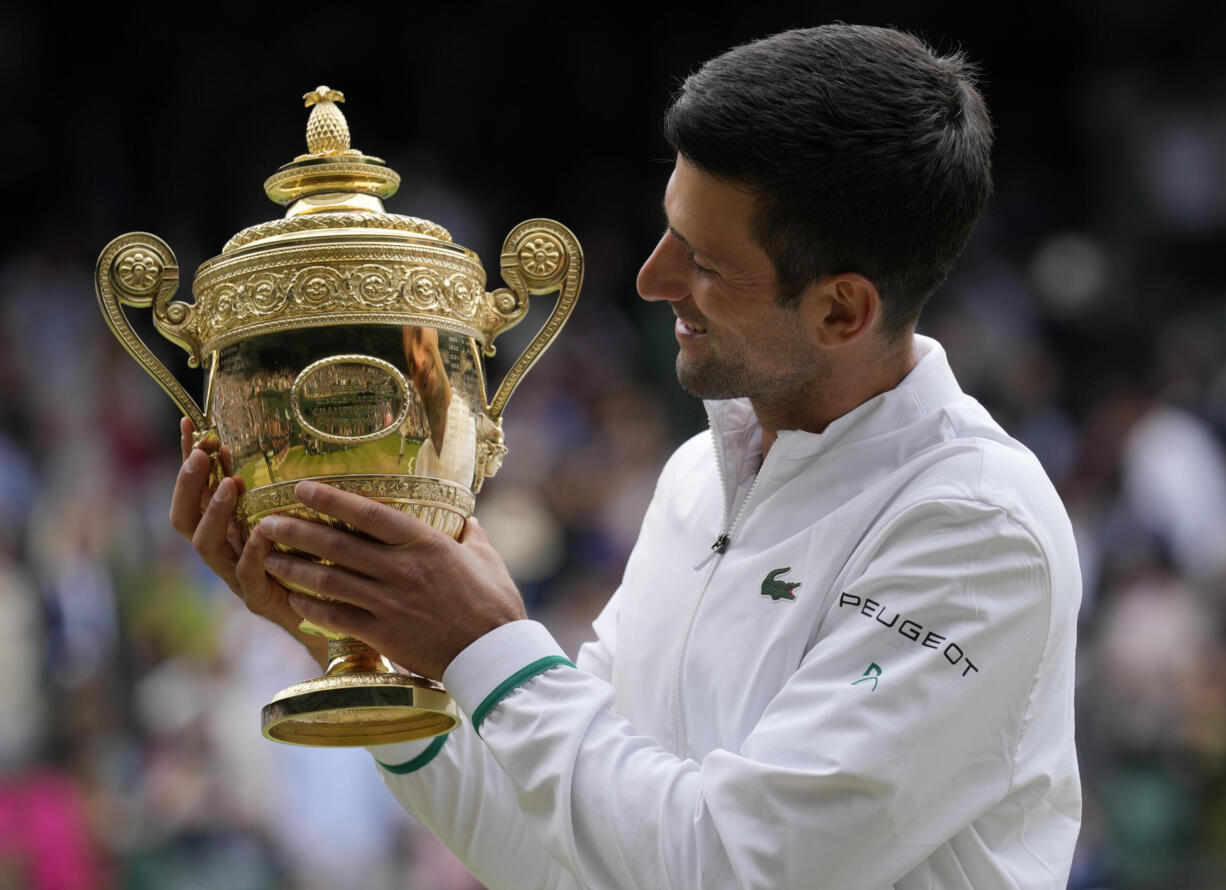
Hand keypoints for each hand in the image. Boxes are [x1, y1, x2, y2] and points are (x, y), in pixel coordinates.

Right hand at [169, 418, 326, 665]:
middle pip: (184, 519)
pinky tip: (262, 530)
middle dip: (188, 484)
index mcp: (226, 530)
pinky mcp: (260, 600)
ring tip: (230, 483)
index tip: (190, 423)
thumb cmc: (315, 562)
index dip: (188, 459)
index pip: (195, 491)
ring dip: (214, 511)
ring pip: (207, 546)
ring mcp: (237, 578)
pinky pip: (248, 574)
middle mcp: (224, 553)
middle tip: (202, 454)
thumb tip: (277, 439)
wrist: (334, 619)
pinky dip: (253, 551)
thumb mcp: (295, 517)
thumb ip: (279, 488)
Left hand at [253, 480, 525, 679]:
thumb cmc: (494, 603)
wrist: (493, 654)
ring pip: (329, 581)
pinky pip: (337, 618)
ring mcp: (389, 603)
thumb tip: (466, 520)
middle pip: (337, 545)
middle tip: (267, 522)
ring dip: (294, 568)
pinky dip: (312, 608)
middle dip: (297, 531)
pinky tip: (294, 600)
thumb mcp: (486, 557)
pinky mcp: (383, 635)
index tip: (303, 487)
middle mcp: (401, 569)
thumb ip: (469, 535)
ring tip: (268, 558)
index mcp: (425, 544)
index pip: (370, 513)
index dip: (333, 498)